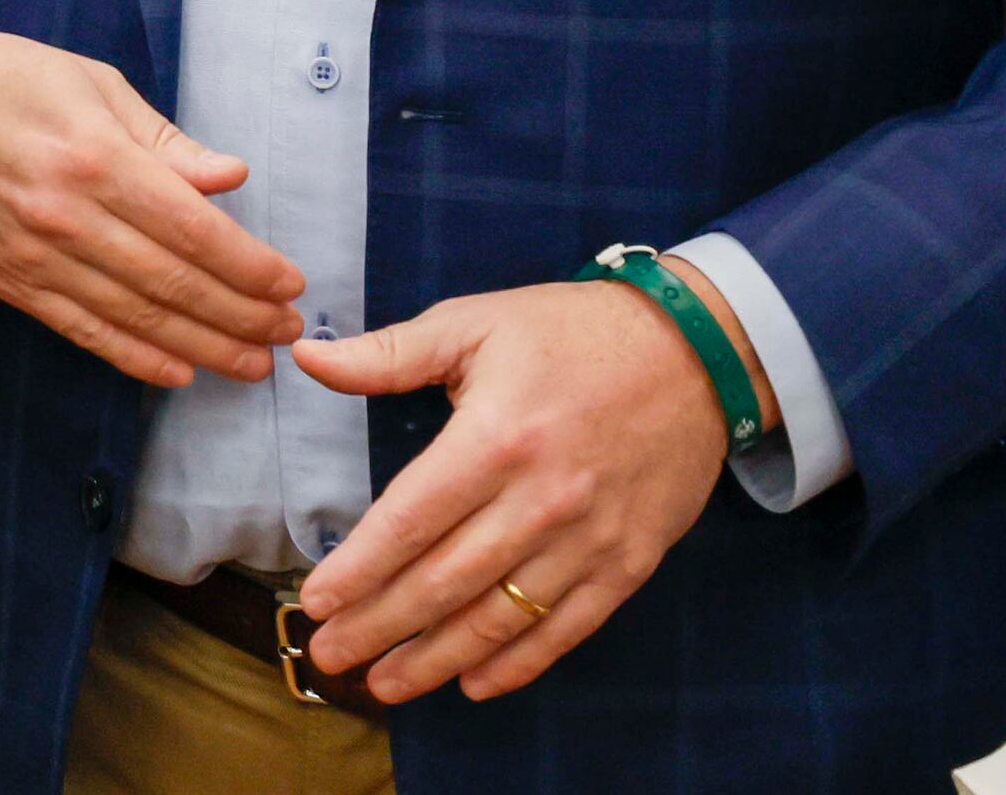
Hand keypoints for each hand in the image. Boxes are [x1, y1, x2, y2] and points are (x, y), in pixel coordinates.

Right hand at [0, 11, 305, 386]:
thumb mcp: (88, 82)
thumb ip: (162, 139)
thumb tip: (229, 177)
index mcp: (92, 155)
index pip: (191, 228)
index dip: (249, 265)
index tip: (291, 285)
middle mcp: (63, 215)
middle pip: (170, 282)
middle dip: (240, 315)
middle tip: (288, 335)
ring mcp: (30, 255)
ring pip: (132, 317)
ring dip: (201, 346)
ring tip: (252, 364)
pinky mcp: (4, 280)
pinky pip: (79, 330)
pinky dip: (132, 357)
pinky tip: (177, 371)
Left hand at [289, 264, 765, 703]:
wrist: (695, 351)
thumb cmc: (571, 332)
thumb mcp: (475, 324)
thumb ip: (389, 353)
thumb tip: (310, 358)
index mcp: (496, 438)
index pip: (412, 520)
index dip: (361, 568)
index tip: (317, 600)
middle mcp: (542, 499)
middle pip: (446, 581)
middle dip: (379, 625)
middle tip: (330, 654)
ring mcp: (590, 539)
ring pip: (500, 617)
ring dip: (437, 658)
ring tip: (384, 683)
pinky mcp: (629, 563)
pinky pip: (566, 628)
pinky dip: (518, 663)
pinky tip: (473, 682)